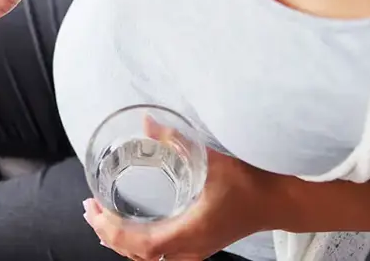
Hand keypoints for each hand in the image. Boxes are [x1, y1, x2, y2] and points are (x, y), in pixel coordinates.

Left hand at [84, 127, 286, 260]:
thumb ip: (176, 140)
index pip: (141, 245)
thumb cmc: (248, 183)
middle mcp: (189, 248)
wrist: (278, 201)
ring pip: (149, 259)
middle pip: (139, 256)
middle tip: (91, 210)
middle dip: (109, 235)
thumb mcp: (209, 158)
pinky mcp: (200, 246)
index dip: (112, 231)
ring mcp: (195, 251)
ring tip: (104, 221)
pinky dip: (140, 246)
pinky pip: (161, 255)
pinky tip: (133, 229)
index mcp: (189, 232)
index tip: (94, 210)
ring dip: (123, 243)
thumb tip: (146, 123)